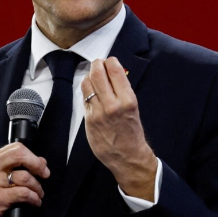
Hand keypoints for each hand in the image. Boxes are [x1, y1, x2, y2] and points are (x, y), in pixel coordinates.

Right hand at [0, 142, 49, 216]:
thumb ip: (17, 167)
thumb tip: (41, 161)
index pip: (16, 148)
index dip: (33, 157)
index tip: (41, 167)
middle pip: (19, 154)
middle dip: (37, 165)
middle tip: (44, 175)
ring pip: (25, 177)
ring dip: (37, 187)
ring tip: (38, 194)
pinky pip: (24, 193)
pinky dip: (34, 198)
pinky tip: (34, 202)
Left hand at [80, 57, 156, 199]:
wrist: (128, 156)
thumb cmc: (132, 131)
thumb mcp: (132, 107)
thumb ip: (121, 90)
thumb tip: (111, 73)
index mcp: (128, 100)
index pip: (114, 71)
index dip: (109, 61)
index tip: (109, 61)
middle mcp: (112, 104)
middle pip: (97, 74)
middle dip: (96, 64)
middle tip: (98, 64)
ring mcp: (98, 112)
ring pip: (87, 84)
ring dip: (89, 76)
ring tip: (93, 77)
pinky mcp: (89, 119)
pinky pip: (84, 98)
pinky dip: (86, 91)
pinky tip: (91, 91)